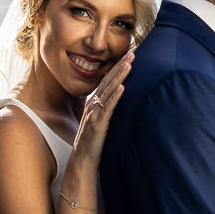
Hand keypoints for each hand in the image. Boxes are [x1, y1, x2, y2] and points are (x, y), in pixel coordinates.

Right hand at [70, 51, 132, 167]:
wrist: (82, 161)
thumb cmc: (92, 142)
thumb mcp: (100, 122)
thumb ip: (106, 110)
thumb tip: (117, 102)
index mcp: (94, 103)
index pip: (107, 81)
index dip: (117, 67)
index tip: (128, 55)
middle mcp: (94, 105)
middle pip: (108, 81)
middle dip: (120, 66)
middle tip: (132, 52)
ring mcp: (95, 114)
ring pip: (108, 91)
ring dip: (119, 76)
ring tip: (129, 64)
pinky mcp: (98, 125)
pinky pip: (107, 108)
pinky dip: (115, 97)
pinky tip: (122, 88)